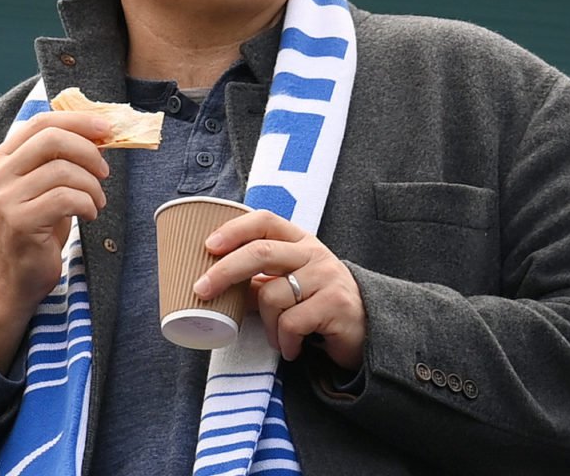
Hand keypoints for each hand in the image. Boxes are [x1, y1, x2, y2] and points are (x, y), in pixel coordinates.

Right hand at [0, 110, 110, 369]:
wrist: (12, 277)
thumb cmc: (36, 228)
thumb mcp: (44, 186)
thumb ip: (61, 159)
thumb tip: (100, 132)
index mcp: (3, 157)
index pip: (42, 121)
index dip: (78, 120)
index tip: (107, 127)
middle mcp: (0, 173)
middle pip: (52, 139)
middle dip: (89, 151)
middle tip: (105, 171)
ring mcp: (6, 197)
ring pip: (64, 170)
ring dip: (92, 186)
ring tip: (97, 202)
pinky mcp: (20, 221)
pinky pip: (66, 198)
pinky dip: (87, 204)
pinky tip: (89, 215)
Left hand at [193, 209, 366, 371]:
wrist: (368, 329)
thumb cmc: (319, 305)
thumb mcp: (289, 285)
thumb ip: (258, 280)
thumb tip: (212, 283)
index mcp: (299, 241)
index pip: (264, 221)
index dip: (234, 229)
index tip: (208, 245)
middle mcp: (313, 253)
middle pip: (261, 252)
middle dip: (225, 271)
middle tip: (201, 290)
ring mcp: (326, 276)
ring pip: (272, 296)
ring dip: (266, 325)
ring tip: (277, 338)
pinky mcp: (335, 304)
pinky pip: (291, 323)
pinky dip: (285, 341)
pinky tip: (292, 348)